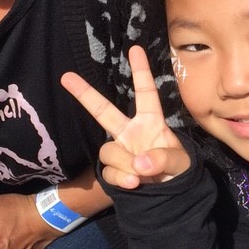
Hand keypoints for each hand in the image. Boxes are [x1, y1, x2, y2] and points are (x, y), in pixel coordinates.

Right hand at [61, 45, 190, 188]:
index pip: (146, 93)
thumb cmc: (179, 173)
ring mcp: (121, 152)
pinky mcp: (114, 172)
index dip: (141, 72)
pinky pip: (109, 172)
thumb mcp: (181, 164)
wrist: (171, 200)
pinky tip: (134, 184)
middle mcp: (131, 133)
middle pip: (104, 111)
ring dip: (124, 163)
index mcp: (151, 122)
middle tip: (66, 77)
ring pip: (109, 151)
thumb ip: (164, 159)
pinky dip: (120, 178)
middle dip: (85, 94)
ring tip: (141, 175)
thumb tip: (139, 163)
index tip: (135, 49)